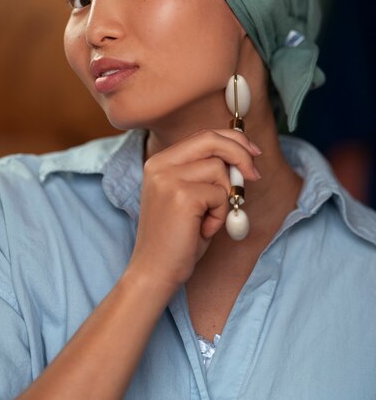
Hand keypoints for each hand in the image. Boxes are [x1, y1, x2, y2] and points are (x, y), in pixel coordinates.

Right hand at [128, 129, 260, 293]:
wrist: (154, 273)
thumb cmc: (176, 239)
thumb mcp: (191, 198)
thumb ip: (209, 174)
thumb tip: (243, 157)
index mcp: (160, 162)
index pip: (202, 136)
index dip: (232, 140)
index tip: (252, 151)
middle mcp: (160, 164)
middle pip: (211, 140)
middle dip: (240, 153)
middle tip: (255, 174)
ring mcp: (168, 178)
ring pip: (219, 170)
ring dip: (224, 197)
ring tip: (207, 220)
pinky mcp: (181, 195)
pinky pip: (220, 194)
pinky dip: (220, 214)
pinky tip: (203, 230)